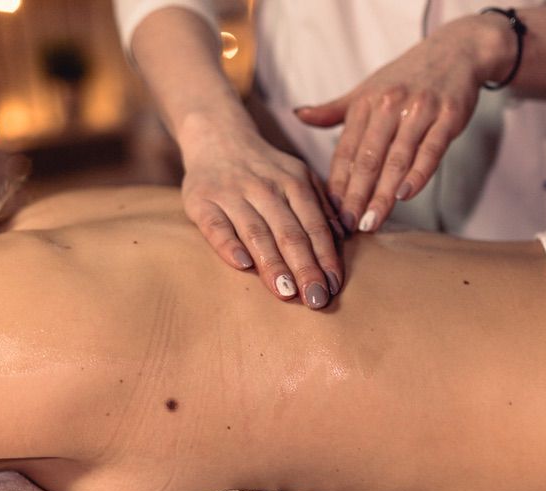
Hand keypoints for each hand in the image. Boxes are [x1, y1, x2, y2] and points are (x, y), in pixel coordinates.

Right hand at [179, 114, 344, 307]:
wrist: (216, 136)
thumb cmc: (264, 169)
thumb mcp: (298, 176)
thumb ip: (320, 206)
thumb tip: (343, 239)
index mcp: (294, 183)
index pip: (314, 226)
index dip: (325, 257)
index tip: (332, 287)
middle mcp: (265, 187)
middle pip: (289, 233)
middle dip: (305, 268)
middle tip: (315, 300)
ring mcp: (231, 194)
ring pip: (256, 232)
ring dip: (272, 264)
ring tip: (286, 292)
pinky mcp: (201, 201)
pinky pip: (216, 226)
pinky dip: (229, 245)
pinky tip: (242, 265)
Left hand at [295, 15, 507, 233]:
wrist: (455, 50)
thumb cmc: (407, 76)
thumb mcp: (367, 89)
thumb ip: (334, 109)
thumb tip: (299, 114)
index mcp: (366, 103)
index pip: (346, 150)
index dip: (337, 183)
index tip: (330, 212)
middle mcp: (389, 106)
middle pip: (368, 159)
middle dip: (356, 196)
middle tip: (348, 226)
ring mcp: (419, 111)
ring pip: (397, 159)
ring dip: (383, 194)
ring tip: (372, 221)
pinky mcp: (448, 116)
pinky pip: (431, 150)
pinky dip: (418, 173)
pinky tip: (405, 196)